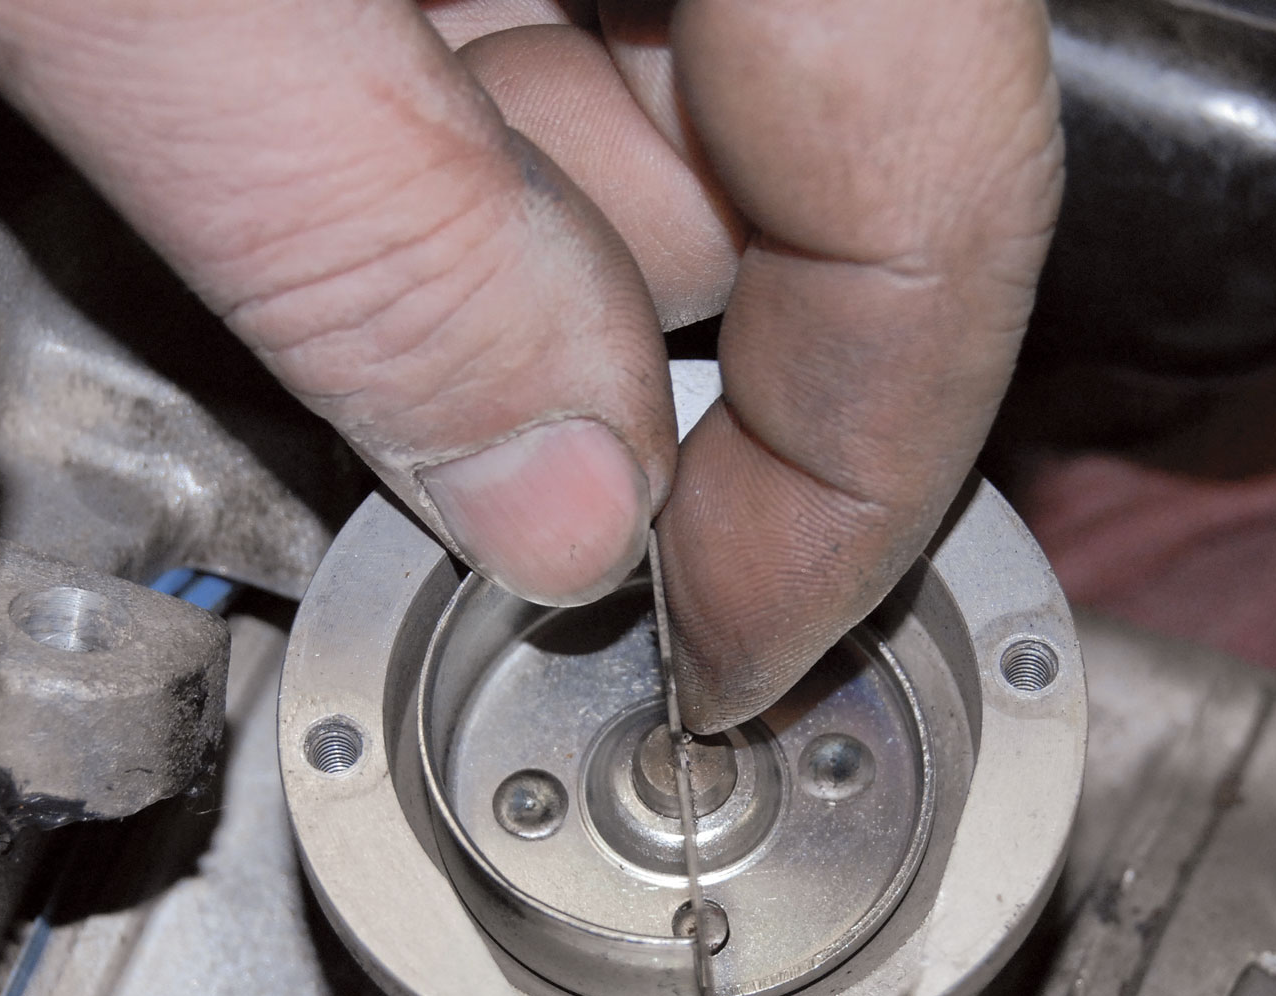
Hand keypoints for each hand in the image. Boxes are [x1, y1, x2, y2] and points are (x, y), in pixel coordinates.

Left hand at [0, 0, 1061, 730]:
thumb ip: (387, 273)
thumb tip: (566, 512)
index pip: (947, 208)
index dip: (854, 482)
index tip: (735, 638)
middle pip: (828, 155)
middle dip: (659, 354)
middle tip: (504, 479)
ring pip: (701, 77)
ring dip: (533, 219)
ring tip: (328, 194)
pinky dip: (477, 97)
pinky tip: (328, 92)